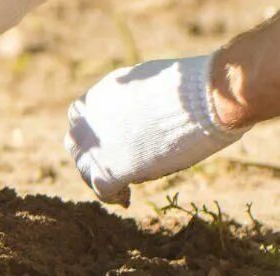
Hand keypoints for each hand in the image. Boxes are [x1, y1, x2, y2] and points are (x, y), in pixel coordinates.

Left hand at [65, 53, 246, 205]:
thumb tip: (138, 109)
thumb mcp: (148, 80)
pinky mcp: (111, 170)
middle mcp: (91, 119)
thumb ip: (133, 97)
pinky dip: (112, 197)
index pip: (82, 119)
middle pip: (78, 144)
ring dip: (99, 178)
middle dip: (94, 156)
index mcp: (101, 94)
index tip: (113, 142)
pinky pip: (102, 190)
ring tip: (121, 188)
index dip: (95, 134)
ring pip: (85, 168)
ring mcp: (98, 145)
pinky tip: (126, 199)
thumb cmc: (188, 86)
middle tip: (116, 168)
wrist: (201, 100)